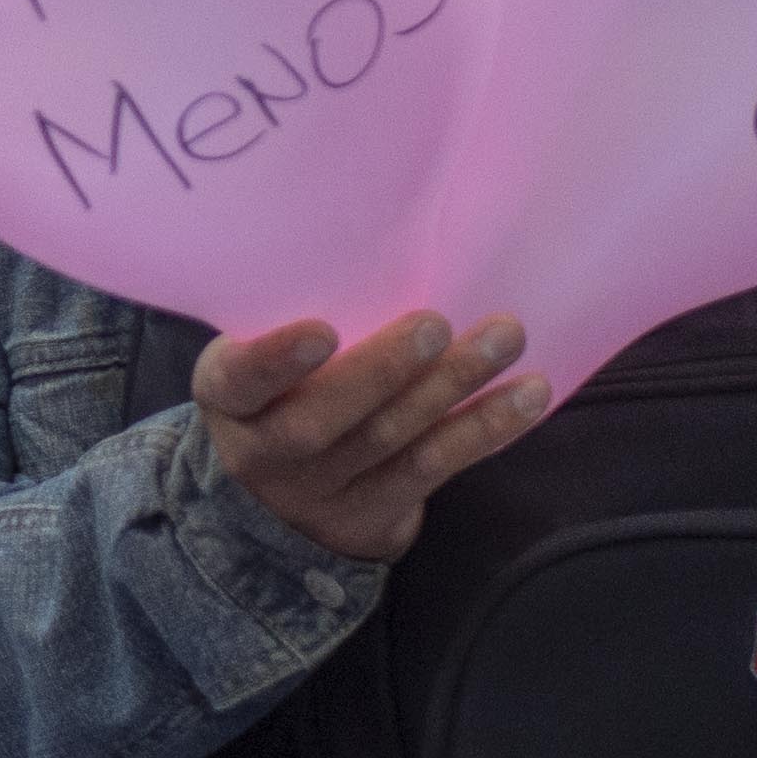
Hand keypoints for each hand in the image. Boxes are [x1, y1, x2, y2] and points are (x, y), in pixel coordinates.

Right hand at [192, 314, 549, 565]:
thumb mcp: (257, 367)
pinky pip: (434, 469)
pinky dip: (484, 429)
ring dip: (452, 388)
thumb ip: (290, 325)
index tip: (323, 331)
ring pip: (390, 441)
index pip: (240, 380)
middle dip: (384, 371)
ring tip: (504, 338)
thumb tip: (385, 243)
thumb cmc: (277, 395)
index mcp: (229, 399)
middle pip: (322, 420)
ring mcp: (321, 491)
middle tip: (435, 324)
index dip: (276, 360)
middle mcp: (265, 453)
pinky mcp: (375, 514)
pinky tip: (527, 395)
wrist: (276, 505)